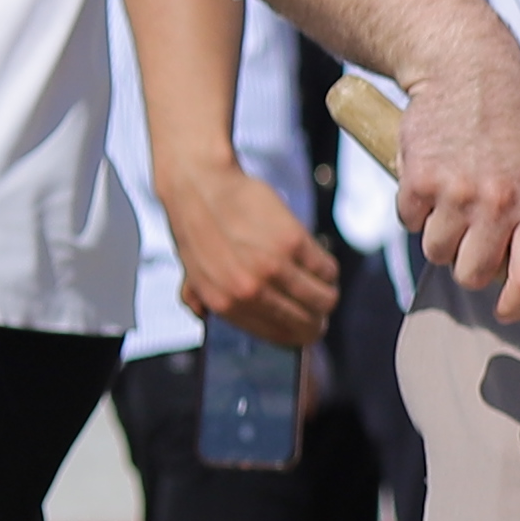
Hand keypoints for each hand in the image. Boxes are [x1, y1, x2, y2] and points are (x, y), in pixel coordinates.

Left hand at [157, 162, 344, 346]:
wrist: (201, 185)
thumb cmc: (197, 227)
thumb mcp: (191, 271)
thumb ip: (198, 298)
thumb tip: (204, 319)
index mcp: (226, 304)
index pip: (282, 336)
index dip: (302, 334)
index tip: (311, 325)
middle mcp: (250, 290)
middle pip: (309, 322)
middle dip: (320, 317)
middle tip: (321, 304)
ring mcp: (273, 266)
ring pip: (325, 298)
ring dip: (328, 292)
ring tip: (322, 280)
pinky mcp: (292, 241)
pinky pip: (326, 268)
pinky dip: (327, 267)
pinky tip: (316, 258)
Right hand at [392, 25, 519, 321]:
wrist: (467, 68)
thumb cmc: (508, 121)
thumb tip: (511, 266)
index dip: (517, 304)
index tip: (506, 310)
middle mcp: (498, 205)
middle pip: (472, 273)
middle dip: (468, 265)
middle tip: (469, 240)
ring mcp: (455, 194)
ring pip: (436, 252)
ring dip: (439, 236)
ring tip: (450, 201)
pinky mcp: (417, 180)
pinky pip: (408, 221)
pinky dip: (413, 209)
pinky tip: (428, 180)